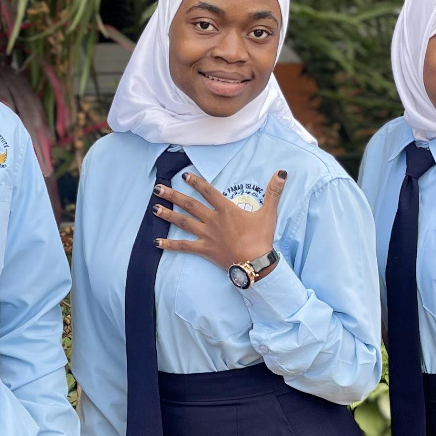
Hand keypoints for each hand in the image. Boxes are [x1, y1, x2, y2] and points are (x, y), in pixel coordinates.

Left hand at [156, 170, 286, 273]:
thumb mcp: (269, 212)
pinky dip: (170, 245)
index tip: (184, 175)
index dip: (196, 182)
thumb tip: (282, 172)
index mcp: (226, 209)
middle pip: (189, 205)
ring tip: (154, 208)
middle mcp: (213, 220)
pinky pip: (184, 247)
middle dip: (173, 195)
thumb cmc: (261, 238)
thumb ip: (273, 191)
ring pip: (183, 222)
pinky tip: (156, 242)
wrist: (255, 262)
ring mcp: (207, 235)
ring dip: (168, 214)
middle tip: (157, 188)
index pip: (208, 191)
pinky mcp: (204, 250)